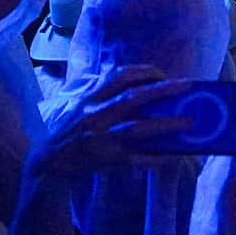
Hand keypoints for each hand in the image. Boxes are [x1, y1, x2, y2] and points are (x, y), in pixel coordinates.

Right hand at [27, 69, 190, 184]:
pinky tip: (173, 156)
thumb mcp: (78, 105)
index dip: (144, 72)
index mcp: (90, 99)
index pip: (119, 76)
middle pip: (133, 98)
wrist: (46, 162)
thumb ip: (102, 93)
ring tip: (189, 122)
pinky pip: (135, 158)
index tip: (163, 74)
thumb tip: (140, 86)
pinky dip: (154, 157)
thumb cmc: (67, 130)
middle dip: (163, 90)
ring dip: (166, 125)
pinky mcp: (106, 159)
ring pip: (137, 129)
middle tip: (188, 86)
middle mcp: (96, 116)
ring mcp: (101, 139)